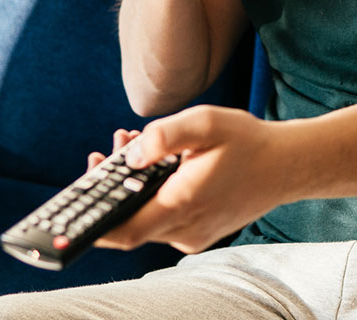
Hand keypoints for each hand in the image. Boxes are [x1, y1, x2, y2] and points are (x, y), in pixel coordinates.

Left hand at [93, 106, 295, 254]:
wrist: (288, 166)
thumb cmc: (248, 142)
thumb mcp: (206, 122)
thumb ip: (165, 135)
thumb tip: (131, 152)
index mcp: (182, 203)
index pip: (122, 231)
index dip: (90, 226)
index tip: (68, 213)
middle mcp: (184, 228)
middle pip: (128, 224)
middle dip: (110, 190)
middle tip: (106, 154)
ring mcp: (192, 234)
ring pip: (145, 220)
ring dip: (132, 189)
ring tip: (133, 146)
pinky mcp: (198, 232)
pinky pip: (163, 220)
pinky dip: (151, 196)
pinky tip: (156, 165)